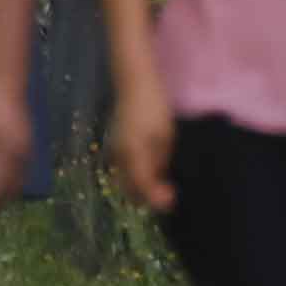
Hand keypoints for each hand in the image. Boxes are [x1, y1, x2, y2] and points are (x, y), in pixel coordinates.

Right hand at [107, 74, 178, 214]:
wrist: (134, 85)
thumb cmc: (154, 108)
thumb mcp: (164, 137)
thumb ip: (160, 163)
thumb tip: (163, 184)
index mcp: (132, 154)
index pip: (142, 187)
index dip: (157, 199)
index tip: (172, 200)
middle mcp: (118, 157)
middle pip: (129, 190)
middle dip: (147, 198)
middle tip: (169, 194)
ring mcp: (114, 152)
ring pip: (125, 182)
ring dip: (141, 189)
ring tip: (162, 184)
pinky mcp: (115, 148)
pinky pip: (124, 171)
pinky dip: (137, 178)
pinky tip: (153, 171)